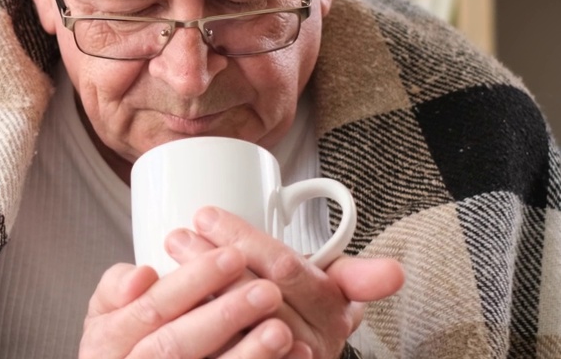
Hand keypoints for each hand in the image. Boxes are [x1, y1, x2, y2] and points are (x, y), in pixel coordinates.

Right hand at [80, 246, 296, 357]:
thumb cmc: (122, 342)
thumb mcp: (105, 313)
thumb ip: (116, 288)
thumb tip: (143, 275)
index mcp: (107, 341)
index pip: (150, 309)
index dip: (191, 282)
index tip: (230, 256)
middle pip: (176, 346)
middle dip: (223, 316)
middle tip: (265, 291)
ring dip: (248, 355)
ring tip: (281, 328)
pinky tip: (293, 357)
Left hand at [165, 207, 404, 358]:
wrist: (286, 355)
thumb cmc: (303, 312)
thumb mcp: (334, 290)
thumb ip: (357, 276)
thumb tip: (395, 273)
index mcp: (333, 316)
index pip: (287, 270)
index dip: (245, 241)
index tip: (206, 215)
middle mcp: (312, 346)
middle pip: (253, 296)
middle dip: (211, 259)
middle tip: (178, 233)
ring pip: (231, 327)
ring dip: (196, 289)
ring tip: (167, 257)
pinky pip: (219, 352)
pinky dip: (190, 330)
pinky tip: (165, 306)